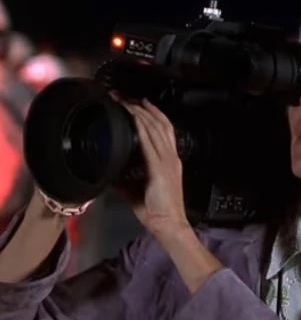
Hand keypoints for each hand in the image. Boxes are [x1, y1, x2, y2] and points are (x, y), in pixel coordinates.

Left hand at [122, 99, 188, 237]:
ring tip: (129, 100)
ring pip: (156, 128)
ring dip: (141, 112)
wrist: (169, 223)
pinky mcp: (160, 167)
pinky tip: (134, 117)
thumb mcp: (136, 191)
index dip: (152, 115)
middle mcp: (171, 157)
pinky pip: (150, 141)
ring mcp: (167, 160)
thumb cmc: (156, 210)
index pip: (163, 131)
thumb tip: (109, 173)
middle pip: (161, 124)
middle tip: (129, 96)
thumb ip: (125, 180)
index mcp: (169, 161)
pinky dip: (142, 126)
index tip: (139, 104)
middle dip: (145, 108)